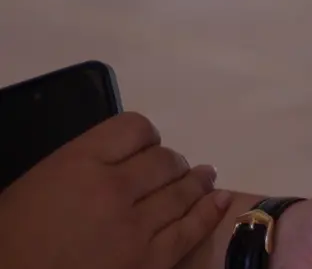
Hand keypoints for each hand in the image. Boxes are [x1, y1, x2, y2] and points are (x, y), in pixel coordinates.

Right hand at [0, 112, 228, 268]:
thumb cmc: (12, 239)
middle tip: (172, 170)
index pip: (135, 128)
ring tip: (204, 177)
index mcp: (80, 162)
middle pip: (164, 160)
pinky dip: (209, 211)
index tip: (144, 148)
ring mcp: (136, 227)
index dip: (144, 137)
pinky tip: (219, 200)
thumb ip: (84, 164)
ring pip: (182, 191)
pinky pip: (190, 230)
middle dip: (170, 164)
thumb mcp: (39, 184)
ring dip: (196, 182)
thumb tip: (122, 159)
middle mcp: (114, 188)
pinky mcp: (149, 262)